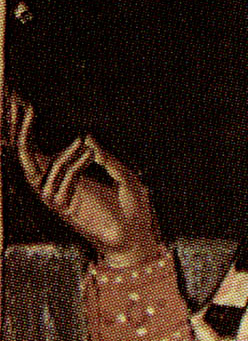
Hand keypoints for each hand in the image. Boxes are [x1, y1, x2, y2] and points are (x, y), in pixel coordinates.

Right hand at [6, 92, 163, 267]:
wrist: (136, 238)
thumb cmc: (131, 209)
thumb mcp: (123, 176)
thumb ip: (106, 158)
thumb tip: (87, 137)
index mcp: (66, 175)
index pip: (37, 147)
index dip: (26, 126)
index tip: (23, 102)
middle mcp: (55, 185)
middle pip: (24, 155)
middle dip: (18, 130)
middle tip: (21, 105)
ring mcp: (56, 198)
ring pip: (36, 170)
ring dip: (59, 153)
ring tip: (80, 140)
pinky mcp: (64, 210)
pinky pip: (57, 185)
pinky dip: (71, 166)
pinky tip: (88, 153)